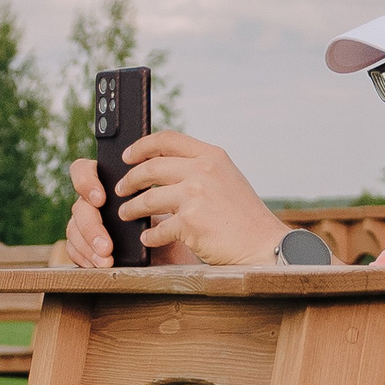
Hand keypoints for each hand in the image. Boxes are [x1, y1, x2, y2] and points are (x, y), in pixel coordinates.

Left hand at [66, 133, 285, 267]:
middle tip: (121, 189)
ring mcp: (195, 195)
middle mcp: (202, 170)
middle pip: (150, 168)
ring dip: (132, 208)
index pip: (167, 140)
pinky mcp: (189, 222)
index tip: (127, 156)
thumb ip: (200, 169)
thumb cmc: (245, 217)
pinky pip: (158, 228)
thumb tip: (166, 167)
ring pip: (148, 199)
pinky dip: (150, 235)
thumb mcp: (227, 179)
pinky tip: (148, 238)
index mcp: (211, 156)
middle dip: (129, 180)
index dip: (141, 146)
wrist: (263, 244)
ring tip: (126, 213)